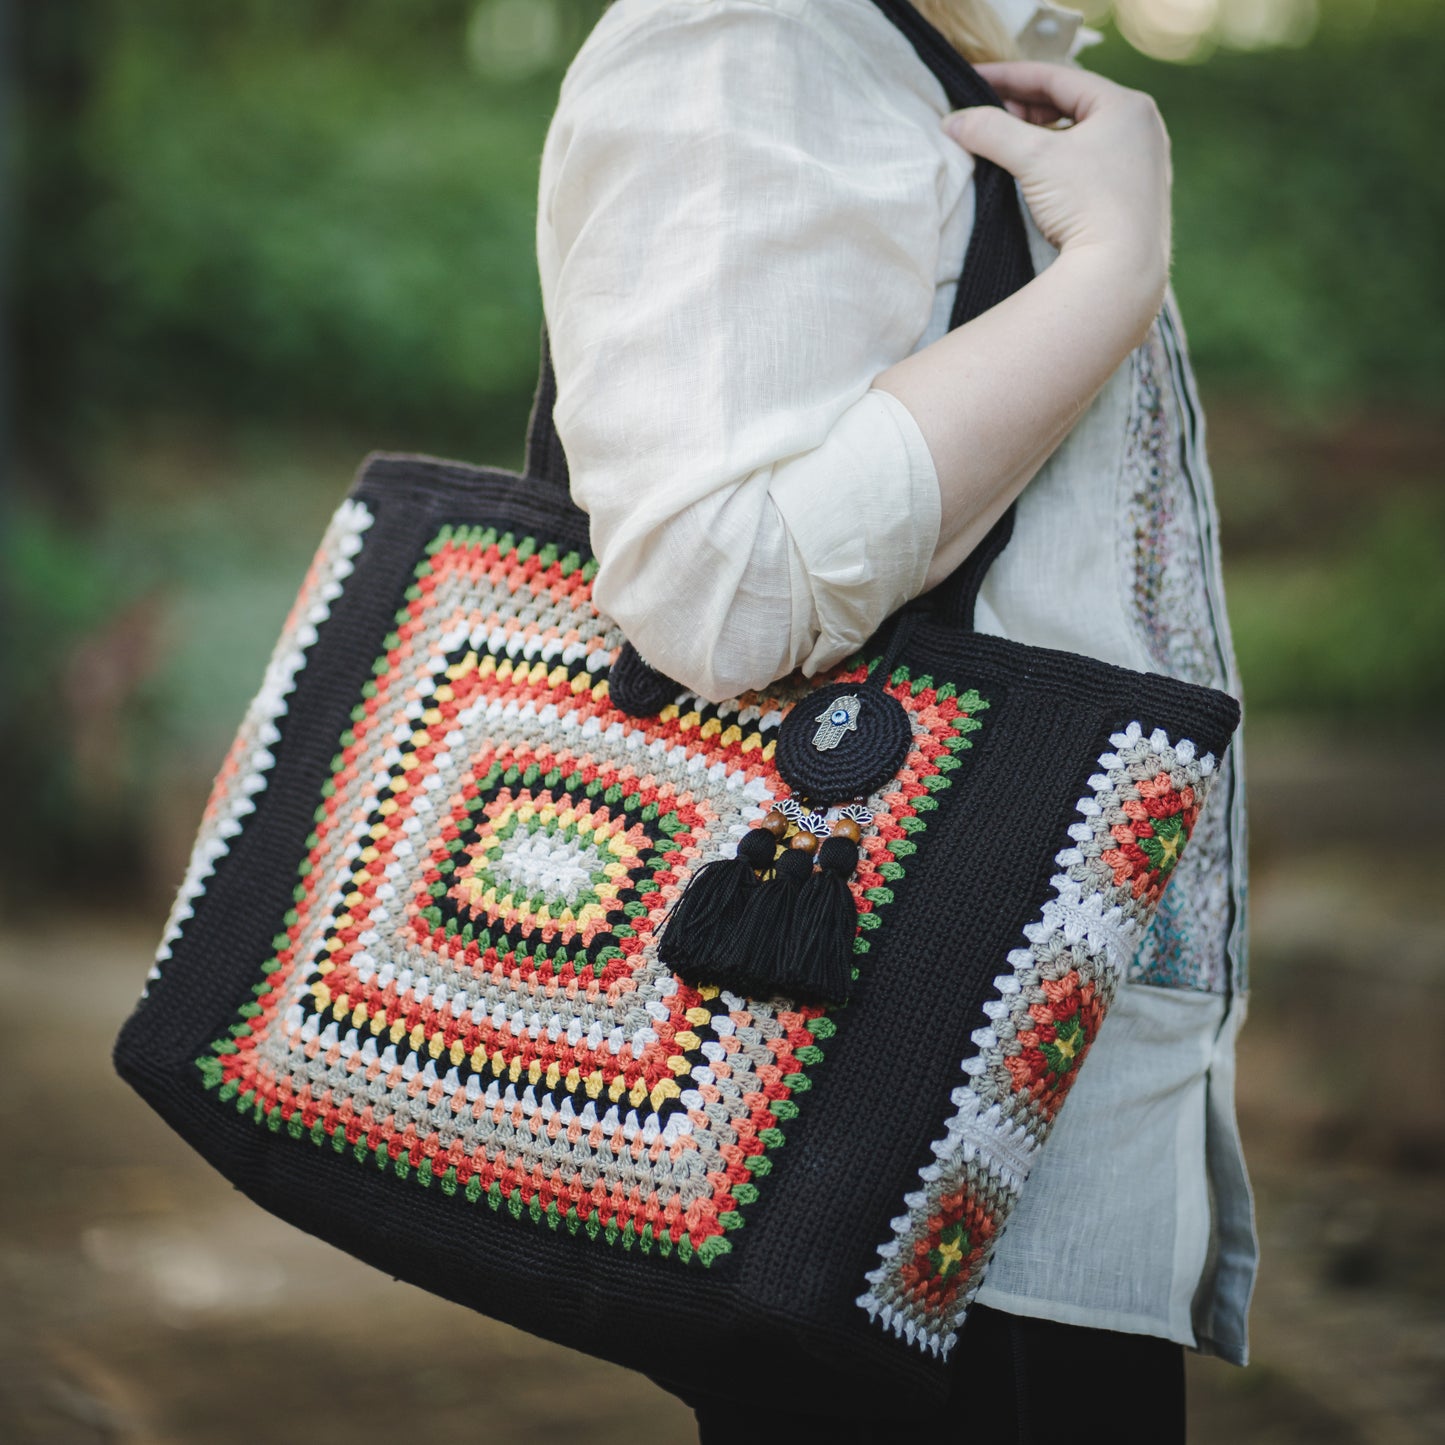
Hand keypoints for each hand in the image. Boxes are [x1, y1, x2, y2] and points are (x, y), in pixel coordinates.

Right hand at [943, 61, 1171, 311]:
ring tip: (1007, 144)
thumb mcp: (1034, 159)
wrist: (1121, 274)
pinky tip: (1037, 175)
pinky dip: (1060, 163)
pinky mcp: (1134, 199)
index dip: (1011, 76)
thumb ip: (991, 132)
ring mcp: (1142, 165)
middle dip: (1025, 108)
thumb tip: (953, 122)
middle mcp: (1142, 129)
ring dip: (1041, 136)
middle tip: (988, 115)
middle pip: (1071, 105)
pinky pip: (1090, 165)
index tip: (977, 78)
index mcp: (1126, 106)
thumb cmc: (1088, 207)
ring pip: (1080, 136)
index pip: (1058, 77)